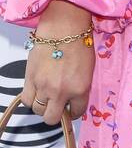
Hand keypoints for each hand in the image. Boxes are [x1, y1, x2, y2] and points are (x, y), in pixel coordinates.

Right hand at [22, 5, 95, 124]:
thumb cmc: (80, 44)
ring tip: (46, 95)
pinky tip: (37, 91)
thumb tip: (71, 99)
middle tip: (57, 105)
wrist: (63, 28)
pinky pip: (27, 99)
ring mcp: (43, 87)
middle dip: (56, 114)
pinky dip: (31, 99)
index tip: (72, 108)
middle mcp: (61, 92)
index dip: (74, 112)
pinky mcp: (29, 79)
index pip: (77, 112)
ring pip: (38, 110)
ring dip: (42, 105)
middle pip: (52, 118)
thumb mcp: (88, 71)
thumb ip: (79, 88)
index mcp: (80, 89)